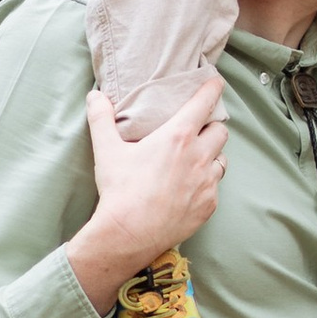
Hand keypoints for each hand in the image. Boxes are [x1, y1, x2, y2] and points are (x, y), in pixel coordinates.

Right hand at [67, 81, 227, 312]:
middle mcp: (199, 157)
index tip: (216, 83)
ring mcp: (207, 183)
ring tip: (195, 160)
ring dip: (212, 156)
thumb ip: (101, 118)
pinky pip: (215, 188)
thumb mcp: (106, 150)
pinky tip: (190, 188)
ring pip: (221, 160)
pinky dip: (206, 184)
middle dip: (212, 127)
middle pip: (220, 131)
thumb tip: (95, 96)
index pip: (204, 103)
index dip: (212, 89)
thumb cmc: (120, 190)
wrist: (129, 234)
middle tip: (198, 130)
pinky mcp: (209, 205)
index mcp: (177, 137)